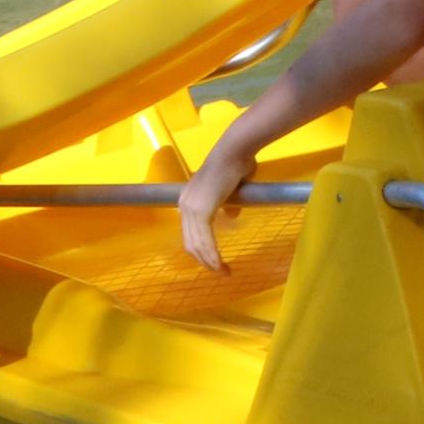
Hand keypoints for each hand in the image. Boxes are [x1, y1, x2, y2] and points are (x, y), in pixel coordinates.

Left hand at [176, 147, 251, 269]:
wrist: (236, 151)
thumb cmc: (237, 164)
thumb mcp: (232, 190)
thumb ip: (229, 205)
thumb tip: (231, 217)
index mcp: (190, 199)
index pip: (190, 233)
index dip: (201, 250)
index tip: (213, 261)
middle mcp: (185, 205)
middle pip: (190, 242)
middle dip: (204, 261)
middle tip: (219, 272)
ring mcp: (191, 208)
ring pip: (197, 244)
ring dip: (210, 262)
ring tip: (223, 272)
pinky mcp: (201, 210)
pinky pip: (205, 240)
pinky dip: (213, 255)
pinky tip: (220, 264)